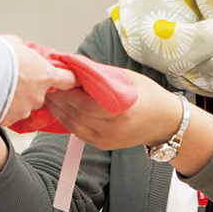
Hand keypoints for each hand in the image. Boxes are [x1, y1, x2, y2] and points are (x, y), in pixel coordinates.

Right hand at [0, 35, 76, 126]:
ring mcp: (23, 110)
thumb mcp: (14, 45)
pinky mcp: (7, 120)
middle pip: (40, 94)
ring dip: (13, 100)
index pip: (67, 80)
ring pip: (22, 106)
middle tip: (12, 80)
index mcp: (45, 75)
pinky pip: (6, 116)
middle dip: (29, 89)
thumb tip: (21, 53)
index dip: (66, 79)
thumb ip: (24, 53)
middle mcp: (38, 95)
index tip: (66, 79)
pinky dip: (0, 110)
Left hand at [45, 69, 181, 149]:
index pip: (85, 104)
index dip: (67, 93)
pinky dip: (67, 121)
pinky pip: (79, 133)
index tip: (57, 80)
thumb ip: (103, 75)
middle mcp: (113, 128)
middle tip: (47, 86)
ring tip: (49, 97)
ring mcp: (107, 139)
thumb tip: (77, 67)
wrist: (165, 122)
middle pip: (76, 115)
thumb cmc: (150, 96)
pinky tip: (60, 110)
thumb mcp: (130, 79)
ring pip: (73, 126)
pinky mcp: (103, 145)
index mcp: (122, 111)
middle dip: (59, 101)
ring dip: (59, 112)